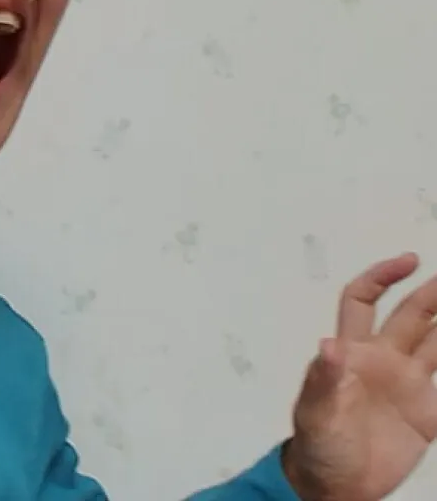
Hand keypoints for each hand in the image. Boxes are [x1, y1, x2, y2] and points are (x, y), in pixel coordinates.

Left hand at [284, 252, 436, 500]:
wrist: (335, 487)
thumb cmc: (316, 445)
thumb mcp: (314, 413)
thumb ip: (322, 380)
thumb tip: (328, 343)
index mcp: (353, 352)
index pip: (363, 300)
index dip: (381, 277)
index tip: (409, 260)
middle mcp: (382, 360)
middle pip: (413, 315)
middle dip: (435, 293)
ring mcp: (407, 384)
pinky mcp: (427, 413)